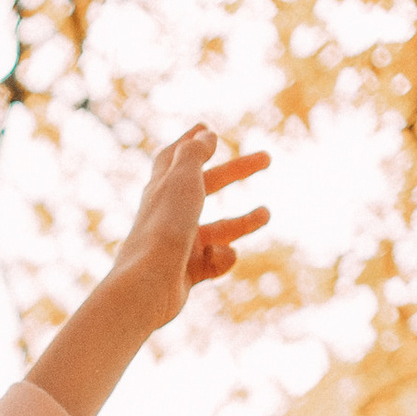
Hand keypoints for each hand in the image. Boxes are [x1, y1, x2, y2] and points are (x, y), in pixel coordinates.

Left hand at [108, 126, 271, 331]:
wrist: (148, 286)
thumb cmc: (165, 227)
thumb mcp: (182, 180)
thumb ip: (194, 153)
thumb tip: (204, 133)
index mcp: (161, 189)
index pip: (174, 158)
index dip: (190, 141)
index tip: (207, 129)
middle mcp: (167, 215)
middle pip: (206, 187)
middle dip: (236, 172)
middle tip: (268, 158)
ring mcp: (176, 246)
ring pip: (217, 228)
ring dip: (242, 221)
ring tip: (266, 214)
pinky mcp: (185, 274)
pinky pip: (214, 261)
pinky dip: (222, 257)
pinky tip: (218, 256)